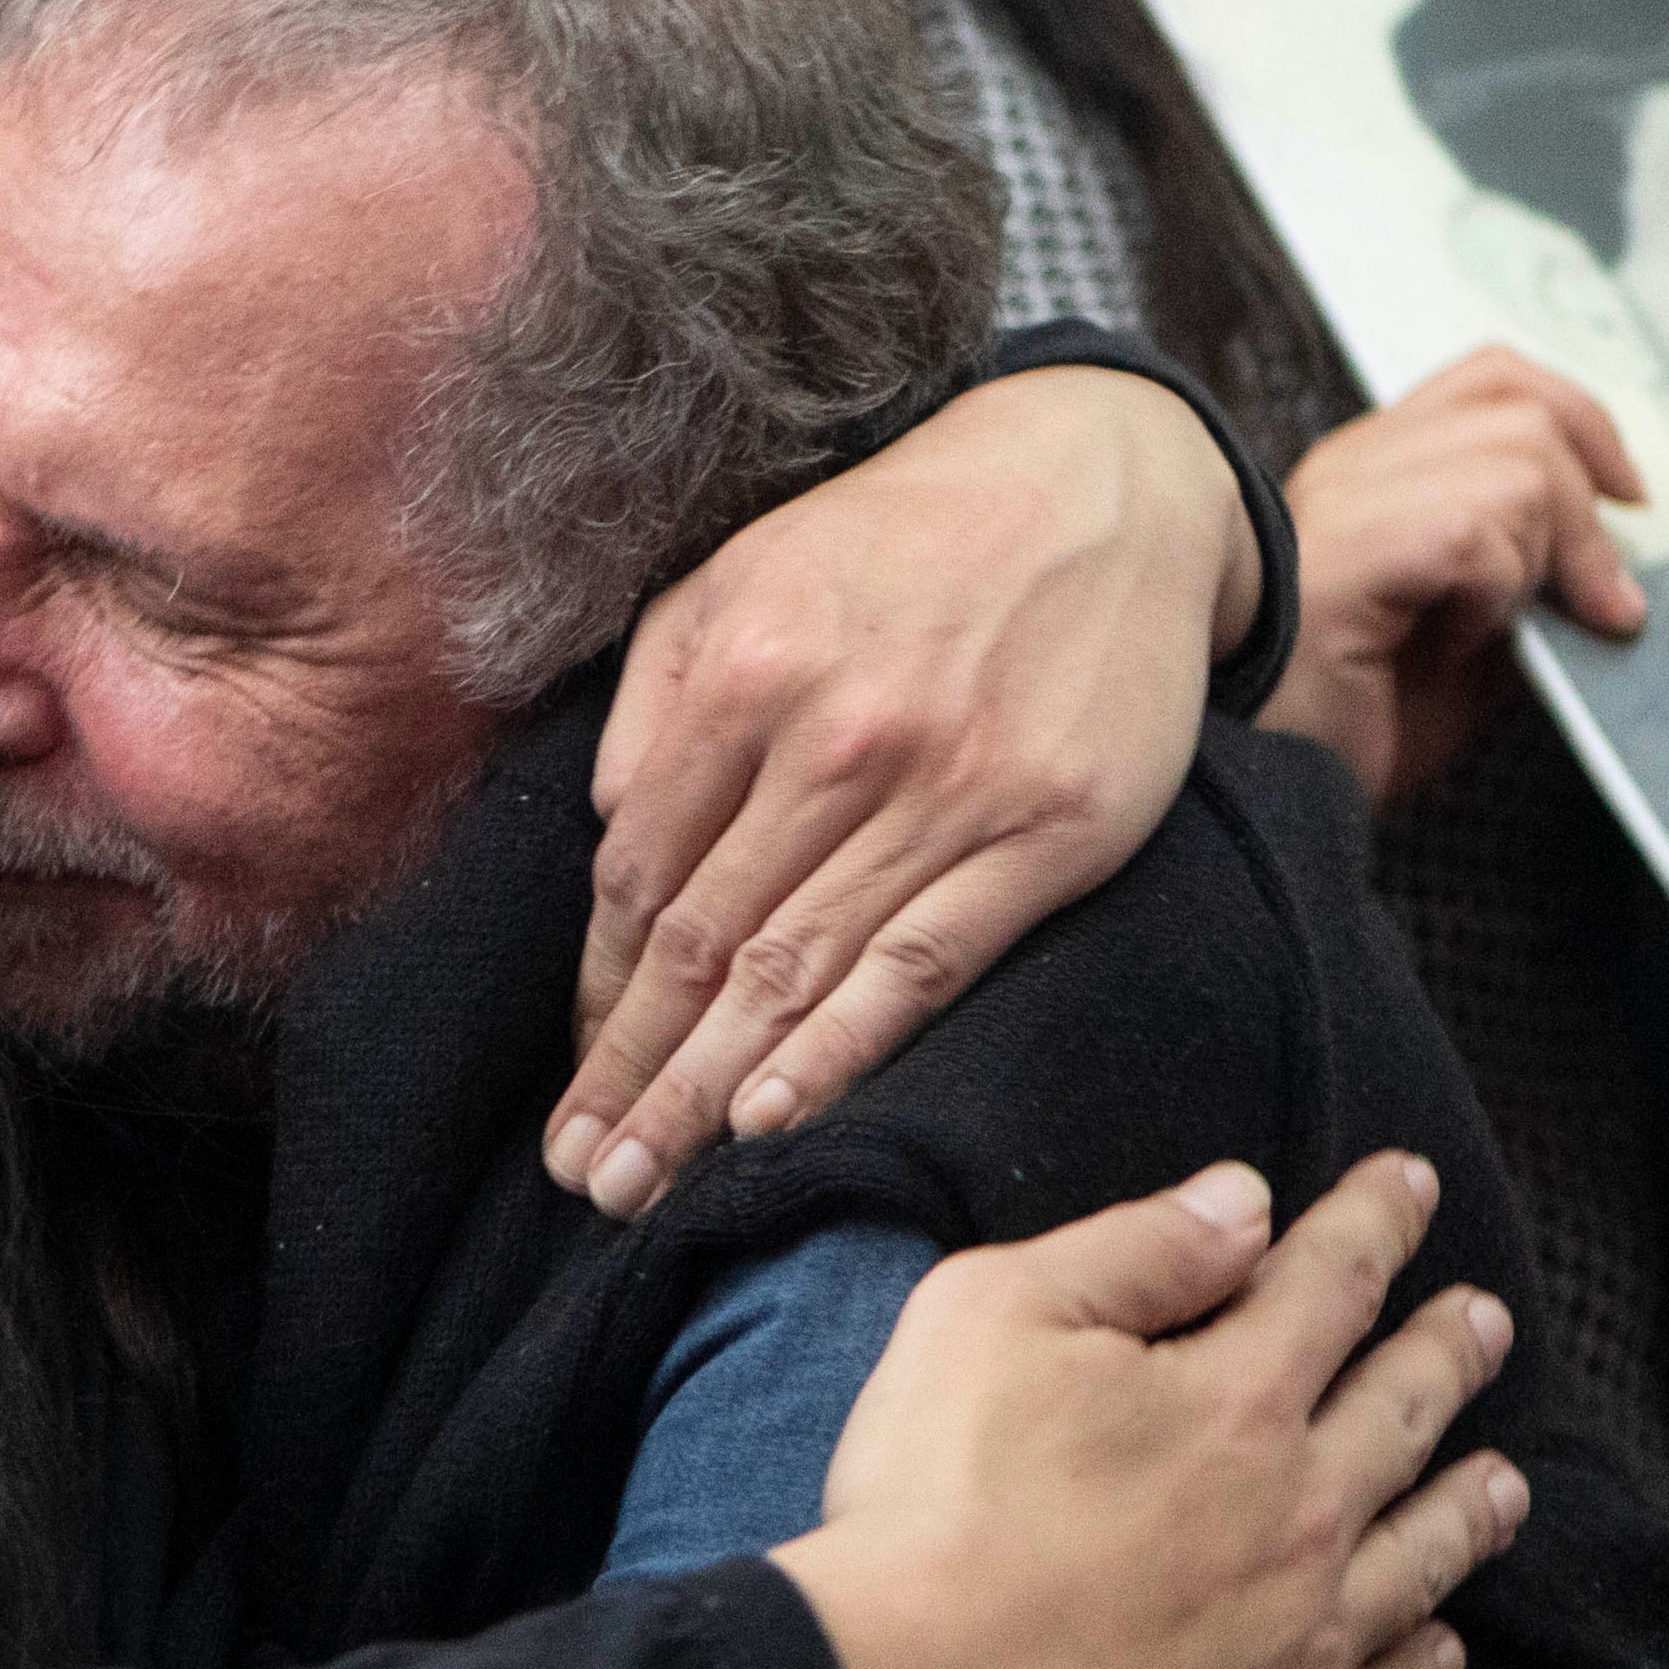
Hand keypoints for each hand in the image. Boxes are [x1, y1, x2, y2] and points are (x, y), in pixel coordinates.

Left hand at [553, 371, 1257, 1216]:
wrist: (1099, 481)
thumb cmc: (898, 537)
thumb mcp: (740, 571)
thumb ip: (659, 700)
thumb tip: (615, 835)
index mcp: (743, 668)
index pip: (636, 872)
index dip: (594, 992)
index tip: (568, 1080)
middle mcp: (835, 735)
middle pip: (699, 942)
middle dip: (629, 1077)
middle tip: (578, 1179)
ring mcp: (947, 789)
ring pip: (796, 971)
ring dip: (707, 1096)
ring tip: (641, 1187)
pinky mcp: (1047, 833)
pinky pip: (921, 965)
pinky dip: (840, 1051)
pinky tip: (773, 1121)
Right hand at [776, 1153, 1524, 1668]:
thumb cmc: (934, 1501)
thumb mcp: (995, 1317)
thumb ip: (1134, 1251)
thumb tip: (1244, 1202)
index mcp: (1236, 1401)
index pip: (1330, 1286)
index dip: (1375, 1223)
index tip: (1412, 1183)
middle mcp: (1301, 1518)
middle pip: (1400, 1415)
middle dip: (1447, 1354)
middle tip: (1488, 1320)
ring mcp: (1302, 1647)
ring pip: (1421, 1559)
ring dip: (1467, 1507)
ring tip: (1505, 1480)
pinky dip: (1425, 1664)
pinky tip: (1442, 1645)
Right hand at [1267, 351, 1644, 805]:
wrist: (1267, 802)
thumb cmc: (1350, 729)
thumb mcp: (1476, 644)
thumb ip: (1530, 578)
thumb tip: (1614, 552)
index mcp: (1374, 472)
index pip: (1493, 378)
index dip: (1583, 420)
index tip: (1628, 504)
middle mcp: (1348, 468)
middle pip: (1520, 407)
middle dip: (1587, 511)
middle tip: (1596, 605)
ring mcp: (1337, 503)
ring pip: (1513, 461)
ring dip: (1537, 558)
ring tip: (1489, 632)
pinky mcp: (1339, 556)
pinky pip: (1470, 531)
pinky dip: (1492, 594)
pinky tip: (1450, 648)